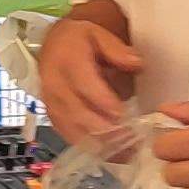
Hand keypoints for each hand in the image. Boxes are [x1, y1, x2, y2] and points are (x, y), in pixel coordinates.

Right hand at [37, 17, 144, 141]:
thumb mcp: (99, 34)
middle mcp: (54, 84)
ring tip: (126, 151)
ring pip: (72, 129)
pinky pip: (68, 136)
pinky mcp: (52, 117)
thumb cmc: (79, 40)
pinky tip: (111, 153)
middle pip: (77, 112)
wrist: (53, 45)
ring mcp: (51, 104)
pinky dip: (89, 147)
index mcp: (67, 60)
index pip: (84, 84)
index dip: (103, 101)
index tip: (124, 114)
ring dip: (99, 143)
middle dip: (105, 128)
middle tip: (131, 138)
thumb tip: (137, 63)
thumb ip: (117, 49)